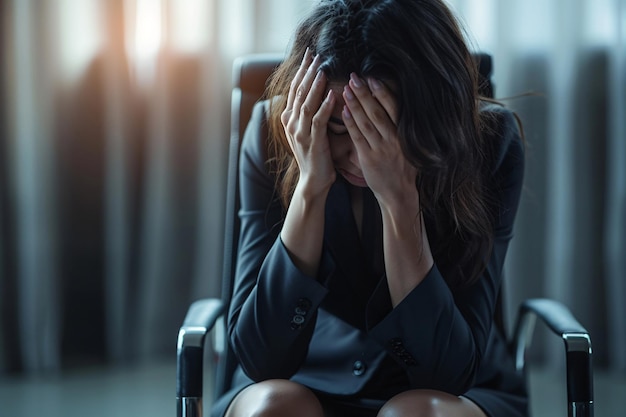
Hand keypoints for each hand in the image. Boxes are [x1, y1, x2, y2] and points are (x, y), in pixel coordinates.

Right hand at [281, 49, 336, 198]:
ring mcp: (300, 132)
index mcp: (289, 119)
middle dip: (307, 72)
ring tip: (322, 69)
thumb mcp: (307, 131)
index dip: (301, 71)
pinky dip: (325, 106)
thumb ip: (309, 112)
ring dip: (315, 85)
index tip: (309, 55)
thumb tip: (318, 92)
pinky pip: (318, 119)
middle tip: (315, 55)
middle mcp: (291, 123)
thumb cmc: (315, 155)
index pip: (294, 89)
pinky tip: (332, 94)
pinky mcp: (312, 141)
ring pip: (306, 103)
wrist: (312, 181)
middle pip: (298, 92)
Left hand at [342, 73, 418, 210]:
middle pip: (377, 112)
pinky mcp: (368, 159)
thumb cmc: (403, 168)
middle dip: (365, 93)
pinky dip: (350, 123)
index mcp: (405, 134)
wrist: (398, 194)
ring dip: (355, 104)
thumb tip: (394, 104)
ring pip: (366, 122)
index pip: (393, 108)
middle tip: (353, 77)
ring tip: (346, 89)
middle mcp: (394, 140)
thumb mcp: (410, 146)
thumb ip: (401, 128)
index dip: (382, 92)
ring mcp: (381, 149)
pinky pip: (357, 137)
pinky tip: (343, 111)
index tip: (372, 78)